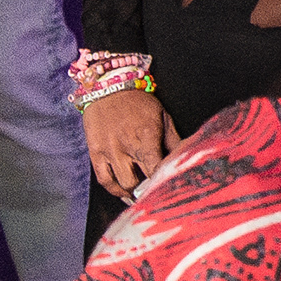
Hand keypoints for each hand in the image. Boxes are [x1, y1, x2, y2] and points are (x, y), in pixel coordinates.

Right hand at [84, 87, 177, 202]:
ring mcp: (109, 151)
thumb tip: (185, 157)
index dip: (163, 181)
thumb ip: (173, 140)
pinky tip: (123, 192)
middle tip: (155, 190)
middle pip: (139, 181)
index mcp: (146, 137)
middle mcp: (126, 146)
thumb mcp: (162, 116)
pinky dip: (113, 189)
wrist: (107, 88)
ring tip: (141, 192)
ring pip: (122, 184)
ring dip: (132, 191)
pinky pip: (103, 179)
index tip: (168, 185)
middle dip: (148, 189)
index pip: (156, 169)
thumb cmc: (137, 102)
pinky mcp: (95, 153)